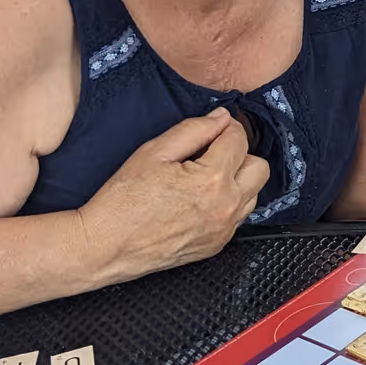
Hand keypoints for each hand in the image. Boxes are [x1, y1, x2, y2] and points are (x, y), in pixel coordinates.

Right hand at [77, 110, 270, 279]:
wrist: (106, 246)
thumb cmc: (123, 199)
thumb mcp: (154, 152)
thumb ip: (193, 130)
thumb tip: (221, 118)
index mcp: (213, 179)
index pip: (239, 140)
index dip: (226, 127)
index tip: (213, 127)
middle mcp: (227, 206)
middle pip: (259, 167)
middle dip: (241, 154)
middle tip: (213, 152)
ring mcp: (224, 229)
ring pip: (253, 193)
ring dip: (238, 180)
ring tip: (205, 177)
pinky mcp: (217, 245)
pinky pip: (238, 216)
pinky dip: (228, 203)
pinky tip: (200, 199)